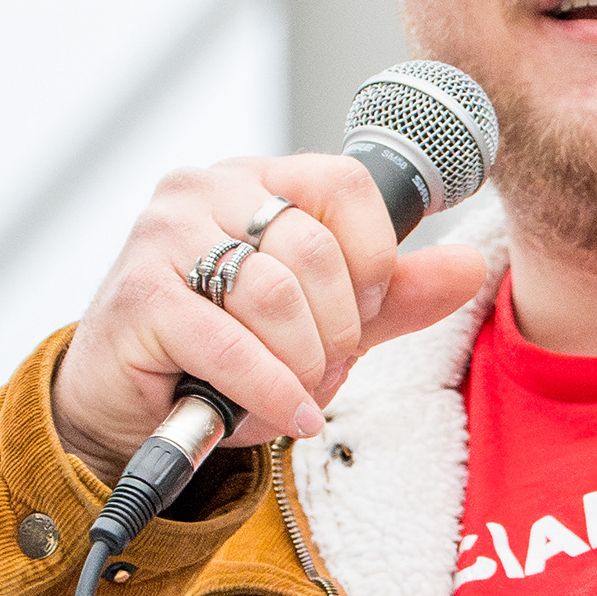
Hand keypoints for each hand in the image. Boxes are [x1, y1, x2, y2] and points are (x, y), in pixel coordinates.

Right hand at [52, 156, 491, 478]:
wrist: (127, 405)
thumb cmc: (223, 353)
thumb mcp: (322, 322)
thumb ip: (392, 294)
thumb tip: (470, 266)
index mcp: (256, 179)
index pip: (344, 182)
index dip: (374, 253)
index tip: (368, 307)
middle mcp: (204, 191)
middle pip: (314, 247)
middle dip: (338, 328)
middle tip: (327, 369)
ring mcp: (163, 237)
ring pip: (276, 295)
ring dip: (303, 363)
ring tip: (299, 393)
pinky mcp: (139, 297)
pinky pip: (231, 344)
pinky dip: (271, 391)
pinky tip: (286, 416)